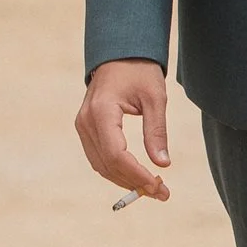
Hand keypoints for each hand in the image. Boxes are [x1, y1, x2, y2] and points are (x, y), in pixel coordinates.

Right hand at [75, 57, 171, 200]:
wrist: (119, 53)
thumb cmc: (139, 71)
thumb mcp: (155, 98)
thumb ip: (156, 131)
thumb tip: (163, 165)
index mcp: (102, 111)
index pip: (116, 155)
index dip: (137, 174)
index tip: (159, 186)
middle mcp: (86, 121)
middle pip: (107, 164)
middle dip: (134, 182)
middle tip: (163, 193)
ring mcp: (82, 125)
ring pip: (101, 165)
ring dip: (125, 180)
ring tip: (153, 189)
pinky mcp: (85, 128)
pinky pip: (98, 157)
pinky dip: (116, 170)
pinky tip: (136, 176)